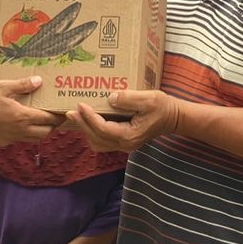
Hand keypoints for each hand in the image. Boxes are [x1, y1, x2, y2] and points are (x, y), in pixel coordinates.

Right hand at [0, 77, 61, 144]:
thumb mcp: (2, 86)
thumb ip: (22, 85)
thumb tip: (39, 81)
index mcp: (22, 116)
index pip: (48, 119)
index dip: (58, 116)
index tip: (64, 112)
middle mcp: (20, 131)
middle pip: (45, 133)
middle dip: (53, 126)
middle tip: (55, 117)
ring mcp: (11, 138)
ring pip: (33, 139)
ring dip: (40, 131)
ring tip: (41, 121)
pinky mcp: (3, 142)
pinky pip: (19, 140)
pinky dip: (25, 134)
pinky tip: (20, 124)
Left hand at [66, 90, 181, 152]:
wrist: (173, 118)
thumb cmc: (162, 107)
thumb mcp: (149, 99)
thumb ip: (129, 99)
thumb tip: (111, 98)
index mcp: (129, 135)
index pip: (103, 129)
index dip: (89, 118)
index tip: (80, 105)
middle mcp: (125, 144)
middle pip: (96, 138)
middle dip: (82, 125)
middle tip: (70, 111)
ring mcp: (124, 145)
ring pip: (97, 143)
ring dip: (85, 130)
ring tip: (76, 117)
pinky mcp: (123, 142)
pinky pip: (102, 141)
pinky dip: (92, 132)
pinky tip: (88, 121)